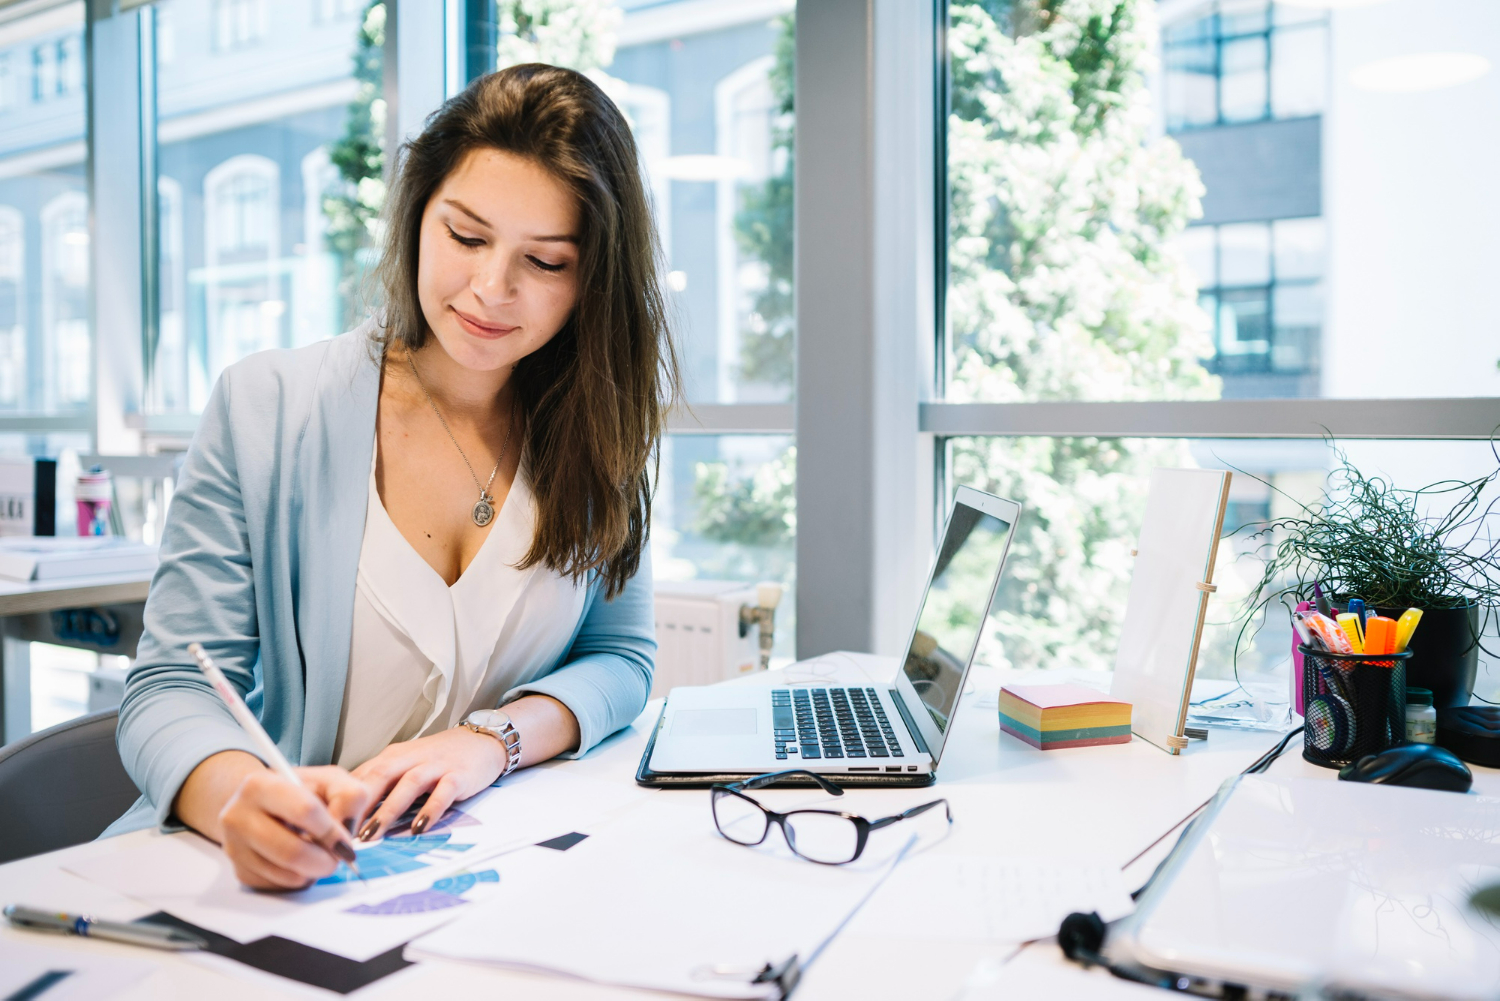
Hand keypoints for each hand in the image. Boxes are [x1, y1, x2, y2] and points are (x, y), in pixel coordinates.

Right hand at [212, 762, 371, 889]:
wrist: (263, 804)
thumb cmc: (301, 791)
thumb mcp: (330, 780)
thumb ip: (349, 798)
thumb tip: (344, 836)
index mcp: (261, 785)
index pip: (304, 811)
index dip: (332, 831)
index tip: (345, 842)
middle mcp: (238, 816)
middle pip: (291, 851)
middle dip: (325, 861)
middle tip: (337, 858)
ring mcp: (235, 847)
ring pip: (286, 874)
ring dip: (313, 872)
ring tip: (319, 855)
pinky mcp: (241, 872)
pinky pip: (279, 887)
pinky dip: (299, 879)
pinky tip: (300, 862)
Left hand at [351, 726, 508, 839]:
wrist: (482, 741)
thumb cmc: (438, 759)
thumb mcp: (405, 764)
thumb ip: (380, 782)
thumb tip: (347, 808)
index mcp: (393, 757)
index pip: (362, 775)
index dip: (342, 798)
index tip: (325, 823)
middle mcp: (411, 758)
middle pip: (379, 776)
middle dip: (358, 804)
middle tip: (340, 831)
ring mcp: (436, 766)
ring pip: (407, 785)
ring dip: (387, 810)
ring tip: (371, 835)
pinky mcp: (458, 776)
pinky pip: (442, 793)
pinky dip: (429, 810)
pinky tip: (418, 828)